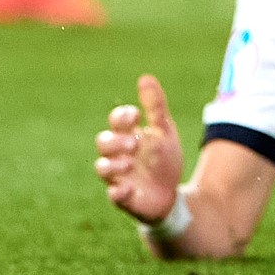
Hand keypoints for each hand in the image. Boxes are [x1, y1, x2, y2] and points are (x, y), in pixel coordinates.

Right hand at [95, 73, 183, 223]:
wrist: (171, 193)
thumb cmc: (163, 159)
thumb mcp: (164, 131)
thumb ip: (155, 107)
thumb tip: (145, 77)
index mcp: (128, 135)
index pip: (116, 121)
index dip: (122, 116)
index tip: (136, 115)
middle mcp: (118, 155)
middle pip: (103, 142)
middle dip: (115, 141)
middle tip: (133, 144)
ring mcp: (118, 176)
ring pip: (102, 168)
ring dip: (113, 165)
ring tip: (130, 163)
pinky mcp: (123, 197)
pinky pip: (113, 195)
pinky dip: (118, 191)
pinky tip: (127, 188)